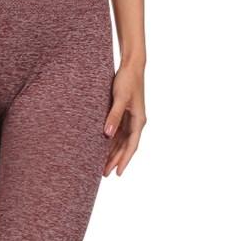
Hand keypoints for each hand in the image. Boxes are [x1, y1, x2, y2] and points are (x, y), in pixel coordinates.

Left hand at [102, 61, 146, 176]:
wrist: (131, 66)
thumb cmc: (128, 80)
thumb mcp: (120, 98)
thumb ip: (113, 116)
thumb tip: (107, 134)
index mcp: (139, 120)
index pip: (132, 146)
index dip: (124, 160)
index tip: (118, 172)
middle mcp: (136, 123)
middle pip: (126, 147)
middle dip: (116, 161)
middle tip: (105, 174)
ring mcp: (130, 120)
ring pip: (121, 142)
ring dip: (113, 154)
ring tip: (102, 167)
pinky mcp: (124, 116)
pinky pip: (117, 134)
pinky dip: (111, 144)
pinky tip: (102, 151)